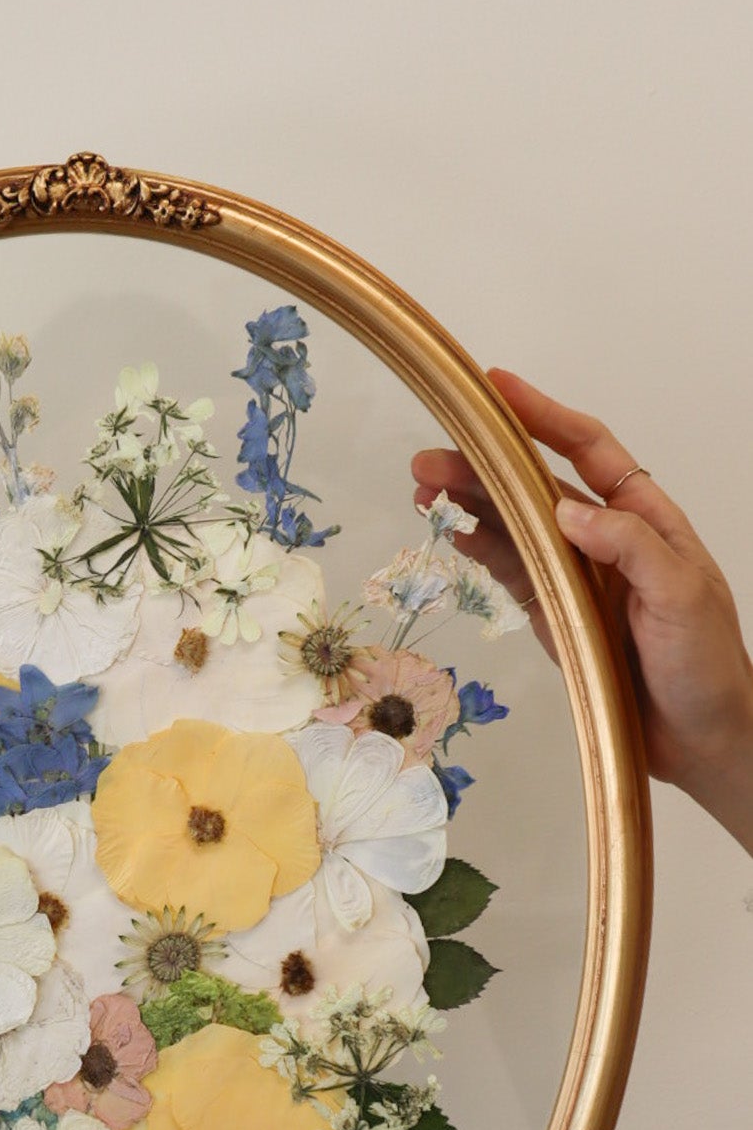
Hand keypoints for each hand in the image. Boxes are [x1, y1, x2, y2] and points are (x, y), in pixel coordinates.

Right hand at [411, 369, 752, 851]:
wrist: (700, 740)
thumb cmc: (707, 664)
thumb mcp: (683, 595)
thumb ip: (629, 546)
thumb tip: (565, 509)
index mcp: (643, 518)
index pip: (588, 450)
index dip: (543, 416)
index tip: (498, 389)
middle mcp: (603, 538)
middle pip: (533, 486)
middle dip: (482, 465)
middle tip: (429, 458)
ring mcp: (574, 577)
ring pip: (512, 527)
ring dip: (469, 504)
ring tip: (422, 490)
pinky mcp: (552, 615)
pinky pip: (509, 572)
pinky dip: (479, 550)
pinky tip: (450, 533)